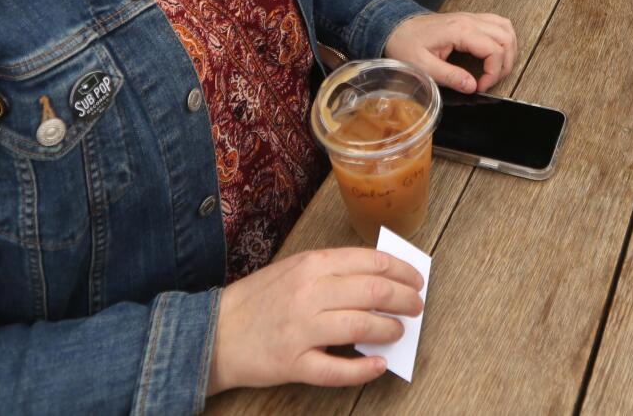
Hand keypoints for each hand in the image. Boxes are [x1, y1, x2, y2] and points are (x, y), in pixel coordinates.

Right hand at [206, 247, 424, 392]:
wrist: (215, 332)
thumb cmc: (259, 300)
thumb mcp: (294, 269)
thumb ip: (332, 271)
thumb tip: (379, 277)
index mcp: (311, 264)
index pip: (371, 262)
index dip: (402, 271)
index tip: (416, 280)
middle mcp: (309, 293)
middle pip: (373, 292)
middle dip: (404, 299)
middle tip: (416, 307)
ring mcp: (301, 329)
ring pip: (361, 326)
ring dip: (389, 330)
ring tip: (398, 332)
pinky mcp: (294, 364)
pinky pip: (337, 370)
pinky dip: (364, 369)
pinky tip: (378, 365)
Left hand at [385, 12, 516, 93]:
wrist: (396, 27)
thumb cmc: (406, 45)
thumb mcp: (423, 66)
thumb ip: (449, 76)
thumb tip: (472, 86)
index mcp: (460, 31)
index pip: (494, 50)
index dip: (493, 72)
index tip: (481, 87)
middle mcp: (470, 20)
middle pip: (505, 39)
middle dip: (505, 64)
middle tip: (491, 81)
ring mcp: (471, 17)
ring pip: (506, 28)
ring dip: (508, 50)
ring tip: (497, 69)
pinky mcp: (469, 19)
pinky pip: (497, 23)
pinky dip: (503, 38)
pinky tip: (496, 52)